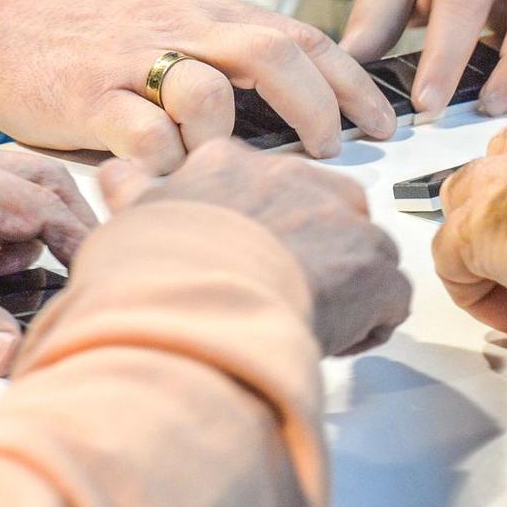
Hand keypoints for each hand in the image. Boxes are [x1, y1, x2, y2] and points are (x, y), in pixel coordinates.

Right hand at [0, 0, 400, 171]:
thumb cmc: (96, 48)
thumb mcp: (177, 35)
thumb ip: (234, 65)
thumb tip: (310, 112)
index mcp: (211, 15)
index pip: (301, 38)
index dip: (351, 81)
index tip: (384, 123)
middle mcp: (182, 29)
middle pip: (272, 53)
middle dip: (318, 105)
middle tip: (335, 150)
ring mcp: (134, 62)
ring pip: (208, 89)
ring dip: (237, 137)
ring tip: (249, 173)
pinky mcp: (90, 98)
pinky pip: (142, 132)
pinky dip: (169, 163)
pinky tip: (178, 183)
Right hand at [100, 140, 409, 357]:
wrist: (190, 313)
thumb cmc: (153, 278)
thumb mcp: (131, 223)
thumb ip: (134, 193)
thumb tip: (116, 173)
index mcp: (232, 163)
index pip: (267, 185)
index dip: (264, 231)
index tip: (249, 262)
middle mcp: (295, 178)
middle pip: (325, 213)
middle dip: (312, 253)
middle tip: (277, 297)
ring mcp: (342, 219)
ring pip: (361, 253)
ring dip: (342, 289)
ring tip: (300, 324)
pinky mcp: (375, 266)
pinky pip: (390, 298)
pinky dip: (369, 326)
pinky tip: (327, 342)